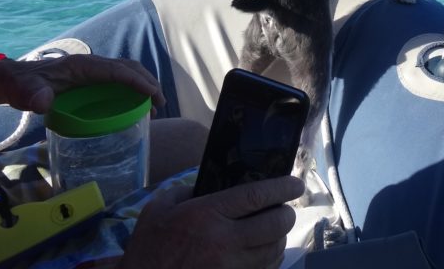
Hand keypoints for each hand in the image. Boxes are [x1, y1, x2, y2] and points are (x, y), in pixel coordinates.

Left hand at [0, 54, 164, 113]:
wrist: (12, 81)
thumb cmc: (20, 86)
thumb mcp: (24, 92)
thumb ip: (33, 96)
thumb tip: (42, 102)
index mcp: (83, 65)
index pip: (117, 70)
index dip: (136, 81)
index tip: (152, 94)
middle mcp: (92, 65)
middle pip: (128, 68)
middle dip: (147, 82)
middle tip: (160, 104)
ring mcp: (92, 71)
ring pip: (126, 72)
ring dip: (143, 84)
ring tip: (154, 106)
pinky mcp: (90, 79)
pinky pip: (118, 79)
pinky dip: (133, 87)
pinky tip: (135, 103)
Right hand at [120, 176, 304, 268]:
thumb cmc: (148, 248)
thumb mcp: (159, 208)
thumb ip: (187, 190)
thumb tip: (211, 184)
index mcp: (207, 214)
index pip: (257, 196)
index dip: (282, 187)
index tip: (295, 183)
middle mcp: (224, 241)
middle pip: (275, 224)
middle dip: (287, 214)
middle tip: (284, 209)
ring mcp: (230, 268)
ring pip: (275, 250)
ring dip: (280, 238)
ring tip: (274, 231)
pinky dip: (271, 261)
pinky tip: (264, 254)